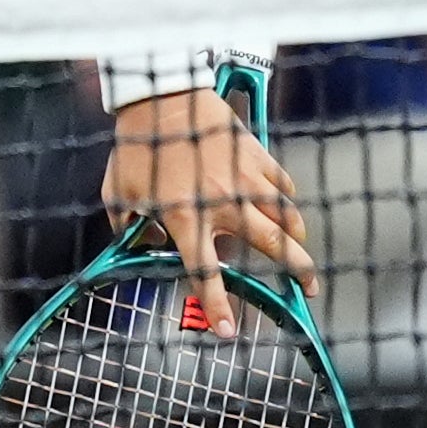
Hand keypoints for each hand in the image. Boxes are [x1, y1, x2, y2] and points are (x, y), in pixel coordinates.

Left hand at [107, 81, 310, 338]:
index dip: (217, 304)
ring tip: (299, 250)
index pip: (205, 271)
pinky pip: (284, 186)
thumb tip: (142, 247)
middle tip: (307, 288)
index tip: (229, 330)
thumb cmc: (136, 148)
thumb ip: (131, 229)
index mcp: (185, 218)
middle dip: (299, 271)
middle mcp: (222, 203)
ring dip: (296, 238)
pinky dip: (286, 200)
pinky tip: (283, 206)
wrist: (161, 97)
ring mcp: (246, 180)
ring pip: (288, 216)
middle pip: (274, 246)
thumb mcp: (119, 196)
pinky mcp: (257, 157)